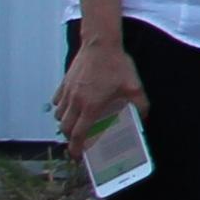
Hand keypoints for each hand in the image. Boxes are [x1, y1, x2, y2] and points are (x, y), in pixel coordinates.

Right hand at [51, 27, 142, 149]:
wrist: (100, 43)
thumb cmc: (117, 65)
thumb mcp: (134, 87)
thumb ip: (139, 106)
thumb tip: (143, 119)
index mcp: (91, 106)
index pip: (79, 134)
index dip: (77, 148)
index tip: (78, 156)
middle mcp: (75, 101)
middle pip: (66, 128)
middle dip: (71, 139)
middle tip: (78, 142)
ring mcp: (67, 92)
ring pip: (59, 116)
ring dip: (66, 123)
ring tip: (76, 124)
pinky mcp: (64, 83)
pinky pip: (57, 101)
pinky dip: (61, 108)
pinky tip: (71, 105)